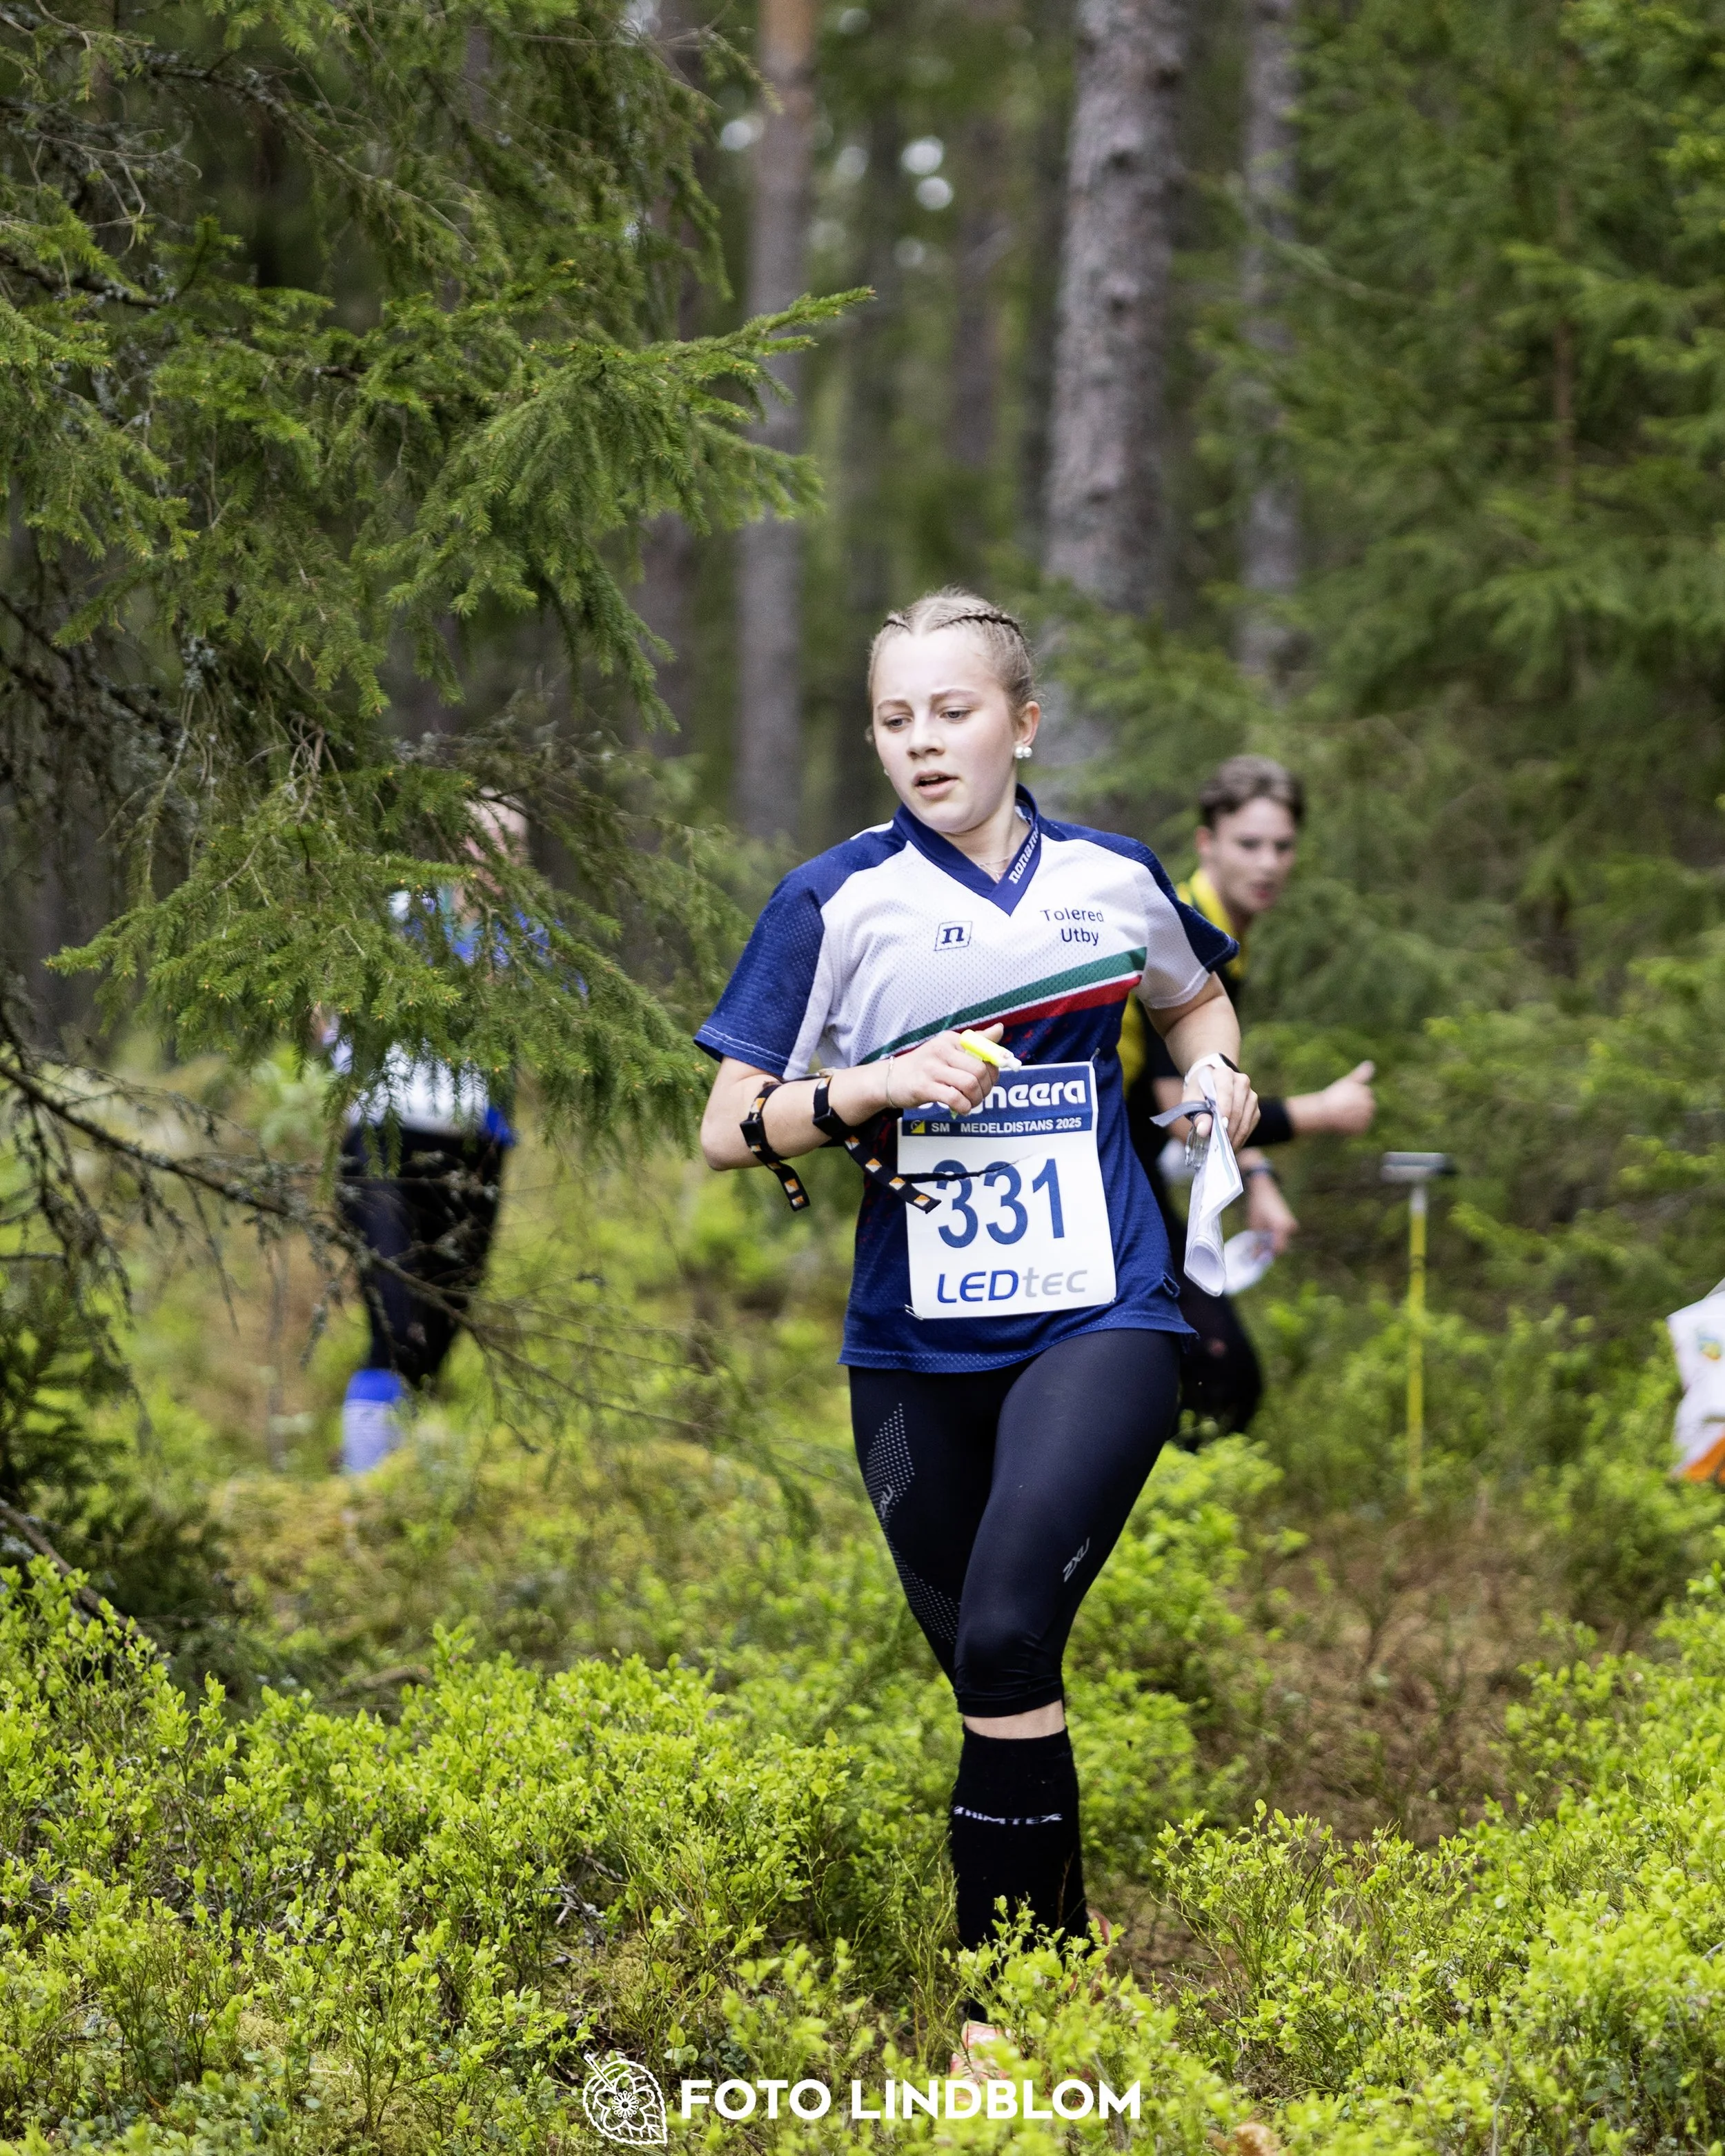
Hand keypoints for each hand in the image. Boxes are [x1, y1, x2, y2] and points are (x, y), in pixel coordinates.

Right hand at [885, 1024, 1002, 1116]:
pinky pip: (954, 1098)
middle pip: (979, 1070)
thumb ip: (975, 1042)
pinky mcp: (923, 1087)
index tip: (992, 1080)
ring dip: (976, 1099)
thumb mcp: (948, 1049)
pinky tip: (961, 1108)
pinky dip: (964, 1107)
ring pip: (969, 1084)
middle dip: (986, 1088)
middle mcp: (941, 1050)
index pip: (984, 1051)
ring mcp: (931, 1068)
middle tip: (980, 1095)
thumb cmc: (925, 1066)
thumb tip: (1000, 1029)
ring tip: (971, 1103)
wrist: (890, 1079)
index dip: (995, 1069)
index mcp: (950, 1039)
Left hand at [1187, 1059, 1259, 1151]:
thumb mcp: (1192, 1099)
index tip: (1220, 1130)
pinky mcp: (1255, 1107)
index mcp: (1224, 1074)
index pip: (1226, 1094)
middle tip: (1219, 1147)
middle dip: (1228, 1131)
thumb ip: (1197, 1113)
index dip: (1224, 1112)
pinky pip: (1250, 1124)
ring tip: (1224, 1150)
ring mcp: (1251, 1095)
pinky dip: (1241, 1137)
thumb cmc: (1199, 1091)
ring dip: (1235, 1137)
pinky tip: (1232, 1145)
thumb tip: (1203, 1130)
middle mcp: (1242, 1081)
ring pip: (1246, 1119)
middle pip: (1237, 1110)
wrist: (1211, 1082)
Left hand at [1246, 1168, 1299, 1253]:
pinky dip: (1276, 1237)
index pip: (1277, 1249)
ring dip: (1273, 1243)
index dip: (1267, 1255)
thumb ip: (1257, 1243)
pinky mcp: (1290, 1221)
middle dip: (1270, 1250)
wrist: (1264, 1189)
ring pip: (1283, 1241)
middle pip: (1282, 1247)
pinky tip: (1267, 1232)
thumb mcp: (1254, 1226)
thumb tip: (1255, 1258)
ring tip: (1262, 1238)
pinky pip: (1284, 1235)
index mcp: (1281, 1227)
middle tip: (1258, 1249)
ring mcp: (1292, 1223)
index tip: (1258, 1257)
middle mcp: (1290, 1226)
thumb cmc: (1257, 1205)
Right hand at [1312, 1061, 1375, 1135]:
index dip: (1353, 1097)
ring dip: (1355, 1118)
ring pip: (1363, 1118)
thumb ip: (1361, 1074)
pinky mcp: (1362, 1129)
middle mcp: (1369, 1104)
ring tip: (1342, 1116)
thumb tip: (1371, 1063)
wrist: (1323, 1112)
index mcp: (1367, 1092)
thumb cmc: (1333, 1096)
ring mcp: (1366, 1117)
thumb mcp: (1347, 1082)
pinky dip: (1353, 1129)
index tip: (1344, 1098)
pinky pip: (1360, 1129)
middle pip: (1366, 1107)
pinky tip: (1343, 1124)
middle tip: (1342, 1108)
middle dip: (1357, 1108)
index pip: (1365, 1094)